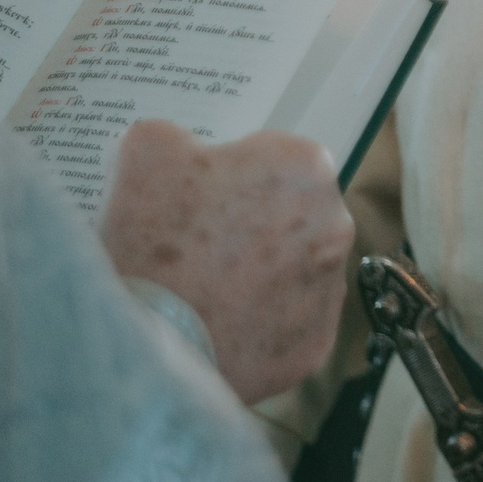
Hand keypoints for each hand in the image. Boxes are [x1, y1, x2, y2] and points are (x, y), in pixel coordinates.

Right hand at [99, 119, 353, 403]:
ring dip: (261, 276)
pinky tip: (218, 327)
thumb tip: (172, 142)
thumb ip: (169, 135)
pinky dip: (261, 326)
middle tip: (198, 247)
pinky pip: (289, 326)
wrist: (149, 346)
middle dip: (254, 226)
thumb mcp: (145, 156)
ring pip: (295, 272)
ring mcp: (331, 288)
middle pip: (291, 216)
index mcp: (306, 167)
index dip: (235, 178)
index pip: (276, 161)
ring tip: (203, 291)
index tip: (203, 198)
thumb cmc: (152, 241)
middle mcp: (336, 223)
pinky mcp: (317, 344)